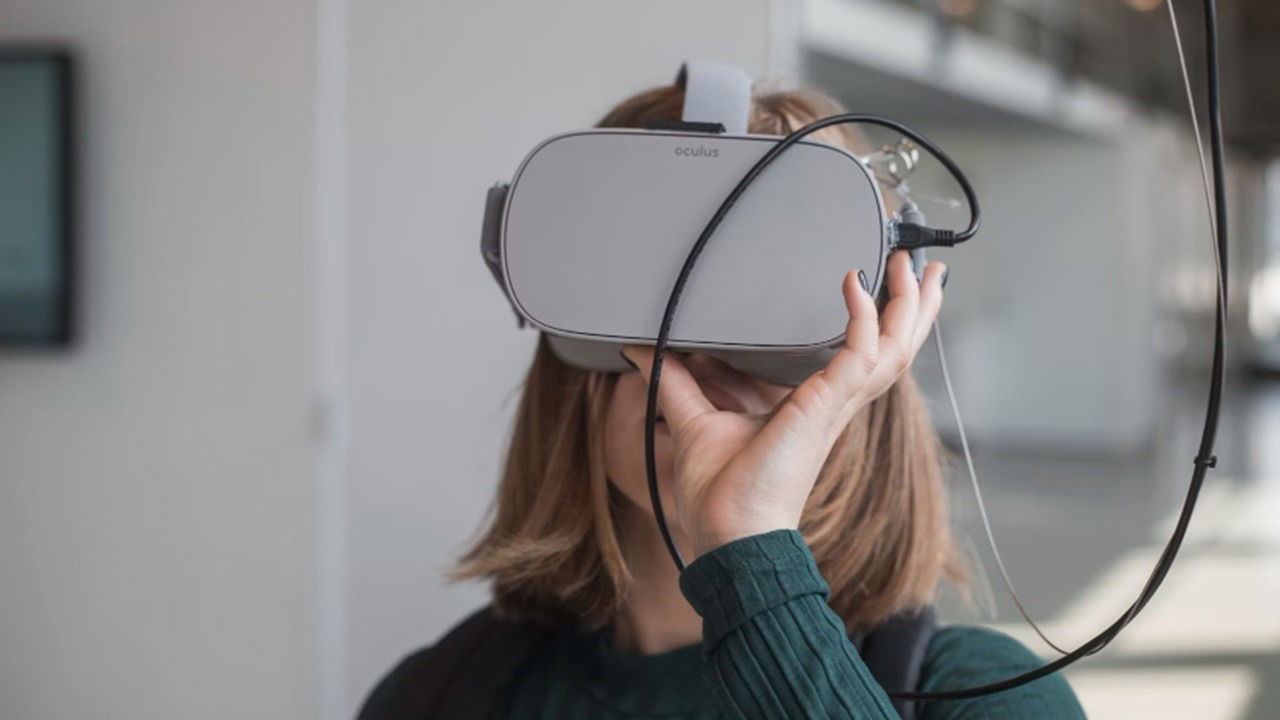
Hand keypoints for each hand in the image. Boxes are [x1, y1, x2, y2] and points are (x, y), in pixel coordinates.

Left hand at [621, 250, 946, 559]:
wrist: (729, 535)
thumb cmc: (720, 495)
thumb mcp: (695, 420)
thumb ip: (674, 380)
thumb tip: (641, 349)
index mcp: (818, 407)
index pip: (866, 356)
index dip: (884, 321)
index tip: (882, 283)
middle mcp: (836, 404)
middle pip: (896, 348)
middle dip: (915, 306)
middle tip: (924, 266)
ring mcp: (835, 406)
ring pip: (894, 348)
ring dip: (908, 305)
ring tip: (916, 267)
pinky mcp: (825, 407)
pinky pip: (858, 353)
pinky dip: (861, 318)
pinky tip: (853, 285)